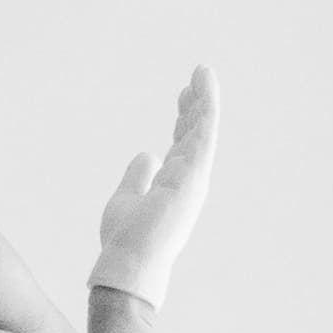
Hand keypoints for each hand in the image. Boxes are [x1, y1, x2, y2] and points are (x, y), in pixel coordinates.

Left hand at [93, 65, 218, 304]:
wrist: (129, 262)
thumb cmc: (127, 238)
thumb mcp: (127, 198)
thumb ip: (137, 176)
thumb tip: (147, 154)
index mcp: (174, 184)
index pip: (181, 144)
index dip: (183, 118)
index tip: (182, 93)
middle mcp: (188, 178)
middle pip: (194, 132)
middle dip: (195, 103)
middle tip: (196, 75)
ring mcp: (193, 175)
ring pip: (203, 129)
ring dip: (204, 99)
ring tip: (203, 70)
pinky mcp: (194, 173)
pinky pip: (204, 132)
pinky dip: (206, 106)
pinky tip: (204, 84)